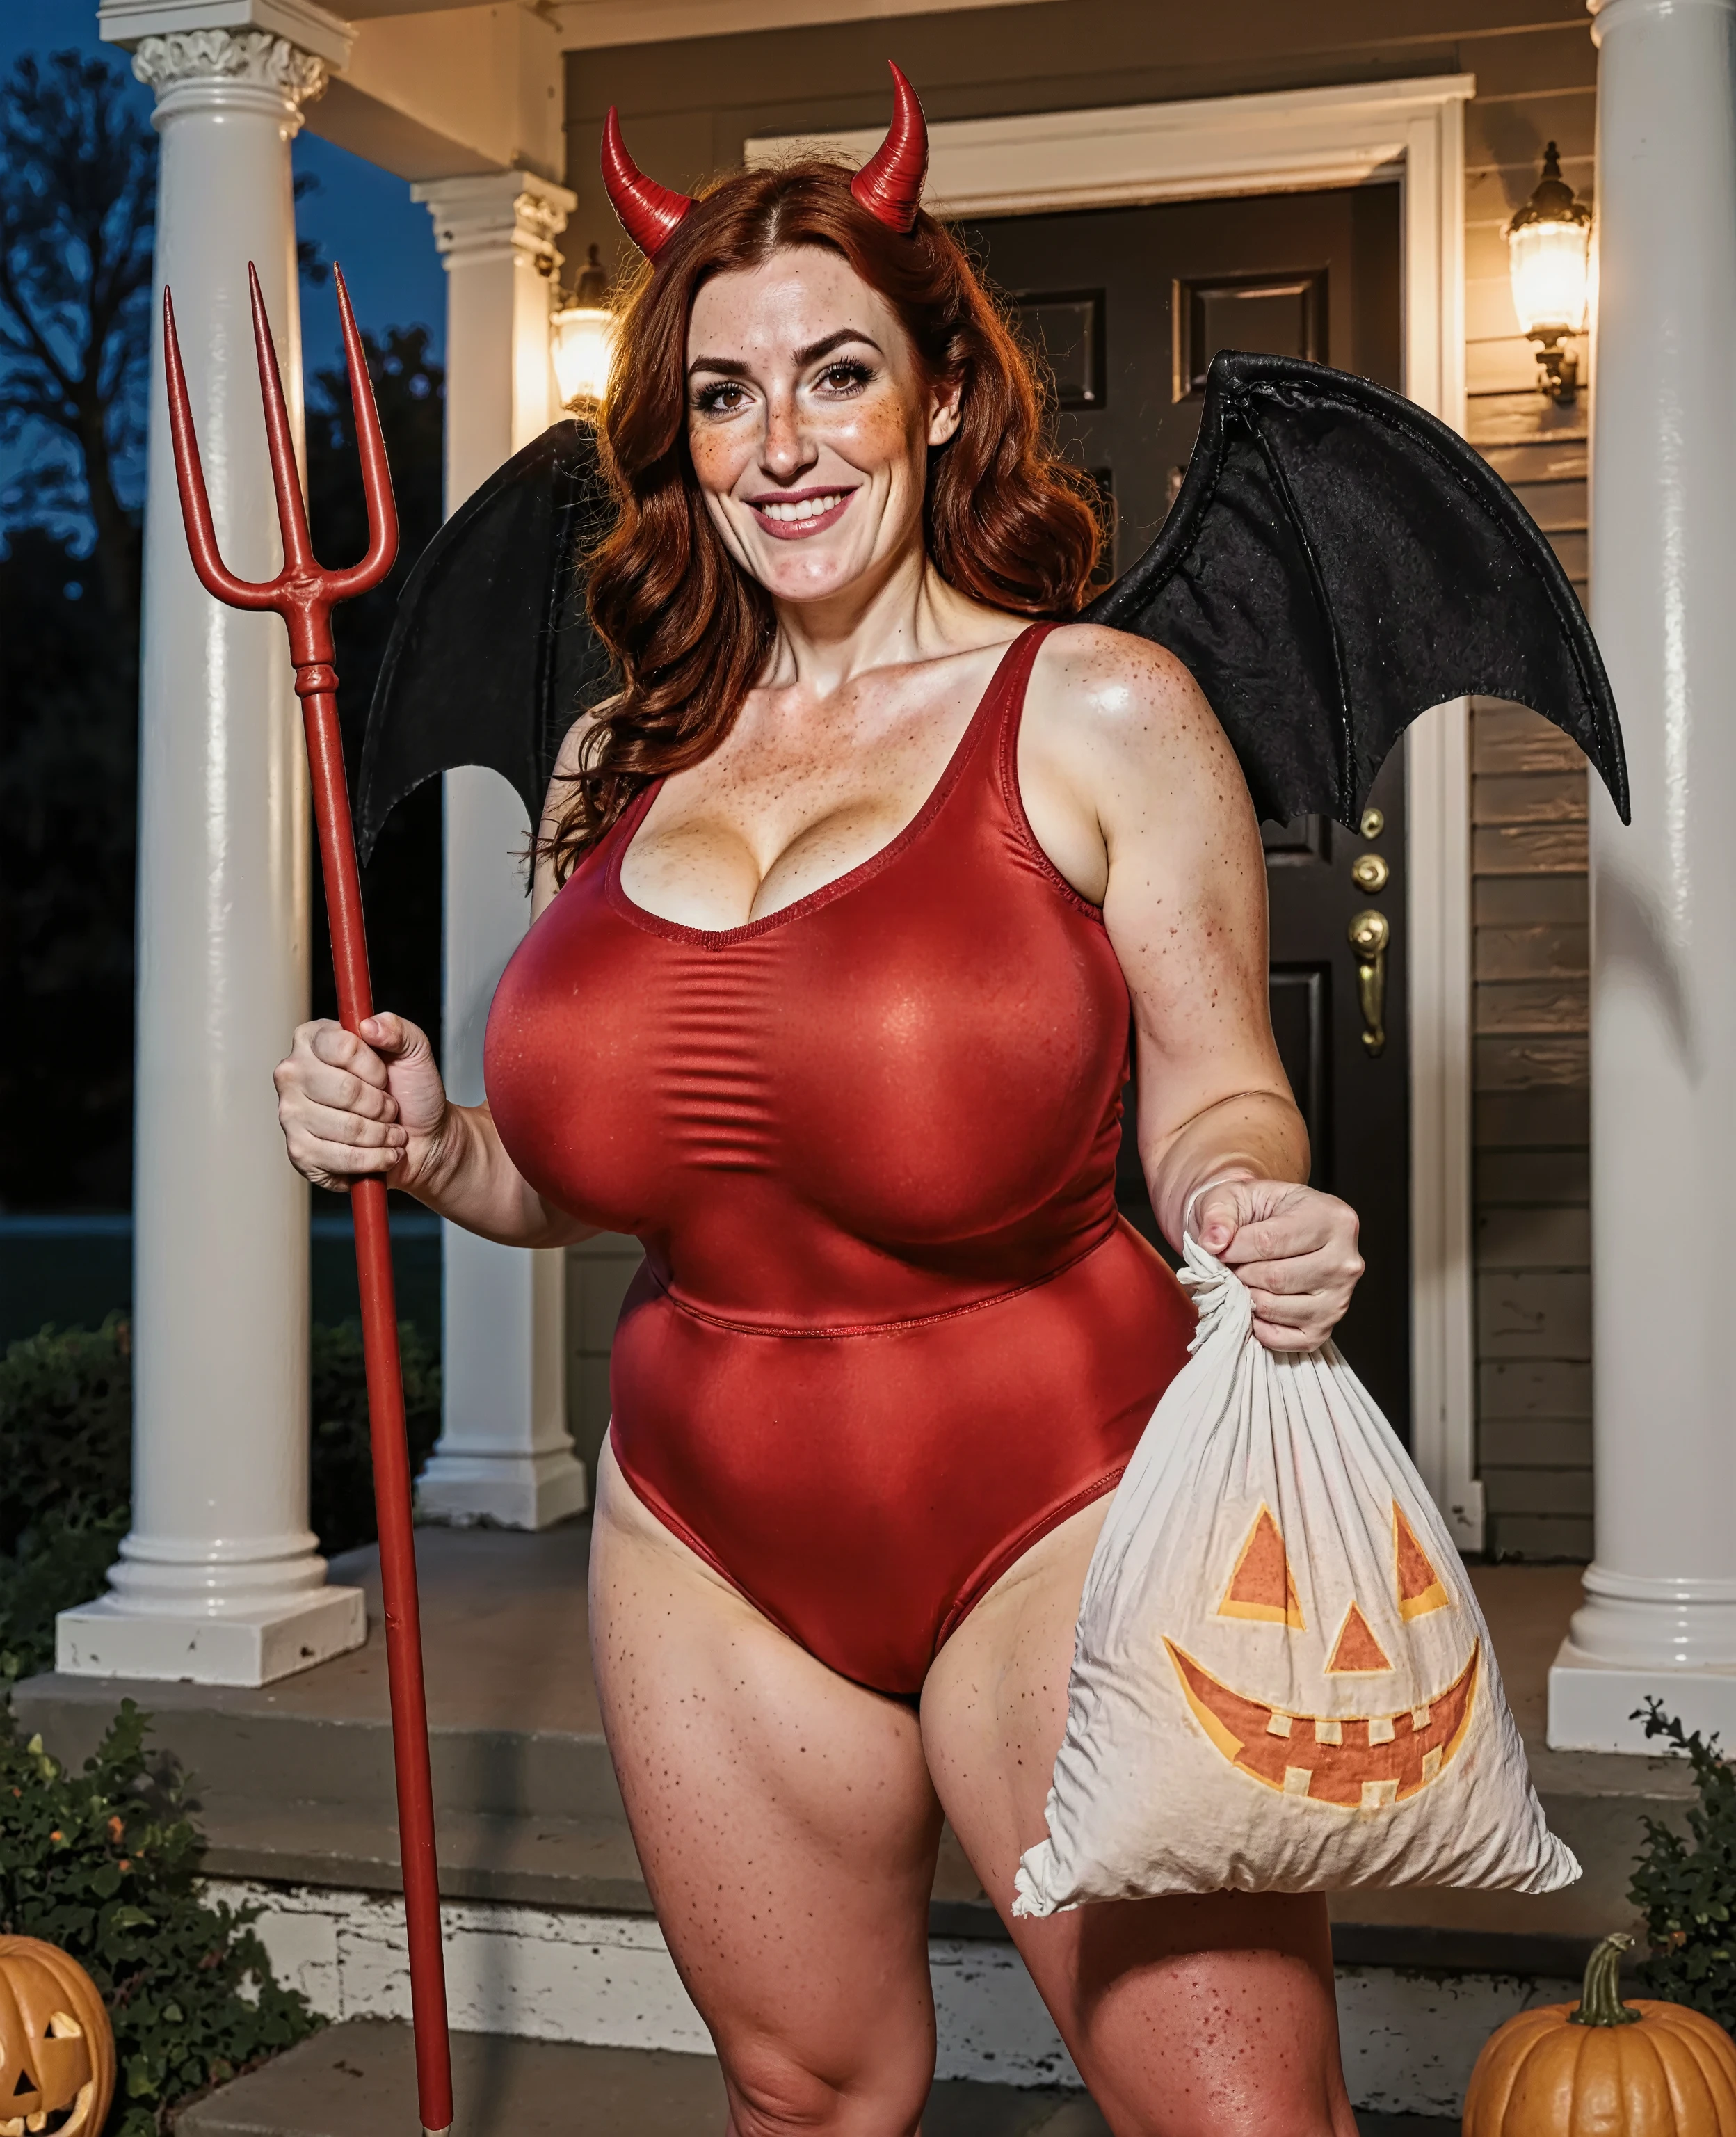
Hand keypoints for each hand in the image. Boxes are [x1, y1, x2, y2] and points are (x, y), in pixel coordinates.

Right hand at [273, 1013, 448, 1195]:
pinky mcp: (300, 1152)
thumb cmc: (411, 1091)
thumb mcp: (414, 1051)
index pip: (344, 1047)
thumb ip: (398, 1029)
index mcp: (314, 1039)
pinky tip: (382, 1153)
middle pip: (345, 1090)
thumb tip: (369, 1025)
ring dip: (381, 1133)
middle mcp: (294, 1073)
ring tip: (388, 1130)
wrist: (422, 1138)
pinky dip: (374, 1159)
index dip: (374, 1067)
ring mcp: (291, 1113)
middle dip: (381, 1104)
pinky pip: (342, 1157)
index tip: (383, 1076)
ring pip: (346, 1127)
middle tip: (389, 1107)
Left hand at [1188, 1177, 1362, 1352]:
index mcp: (1331, 1218)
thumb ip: (1219, 1213)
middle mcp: (1345, 1260)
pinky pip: (1287, 1339)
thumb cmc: (1256, 1211)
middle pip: (1276, 1278)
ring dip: (1247, 1298)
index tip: (1217, 1249)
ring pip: (1278, 1308)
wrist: (1269, 1228)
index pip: (1271, 1243)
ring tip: (1242, 1281)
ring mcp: (1340, 1298)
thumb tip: (1214, 1242)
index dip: (1234, 1250)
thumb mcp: (1235, 1195)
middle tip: (1230, 1266)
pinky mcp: (1326, 1327)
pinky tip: (1254, 1306)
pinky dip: (1260, 1327)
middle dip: (1241, 1274)